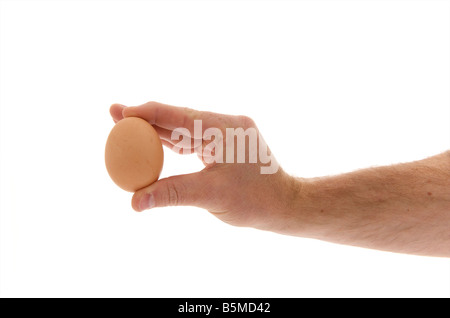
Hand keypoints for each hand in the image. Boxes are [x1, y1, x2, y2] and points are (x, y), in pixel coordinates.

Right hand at [110, 101, 299, 231]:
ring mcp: (226, 132)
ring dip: (157, 129)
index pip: (177, 116)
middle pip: (177, 117)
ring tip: (126, 125)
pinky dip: (172, 141)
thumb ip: (172, 194)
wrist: (284, 204)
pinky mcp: (225, 143)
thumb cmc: (255, 201)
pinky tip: (155, 141)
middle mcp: (224, 124)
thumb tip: (135, 201)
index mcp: (222, 129)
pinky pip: (193, 138)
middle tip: (114, 114)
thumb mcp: (212, 197)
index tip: (120, 112)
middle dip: (145, 117)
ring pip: (183, 127)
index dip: (145, 113)